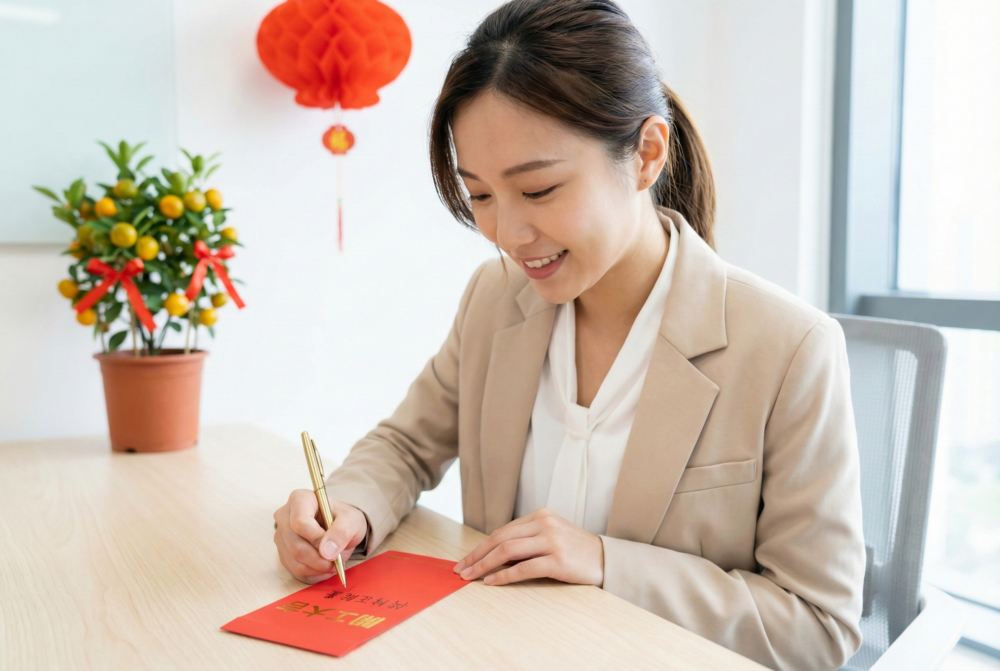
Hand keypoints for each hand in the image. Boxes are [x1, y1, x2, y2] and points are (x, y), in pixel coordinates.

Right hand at [273, 489, 367, 583]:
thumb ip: (342, 532)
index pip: (300, 522)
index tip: (332, 548)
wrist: (340, 527)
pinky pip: (293, 569)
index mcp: (300, 499)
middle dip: (318, 559)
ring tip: (332, 564)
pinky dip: (311, 573)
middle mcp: (285, 515)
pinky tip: (323, 568)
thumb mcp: (352, 520)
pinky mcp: (282, 552)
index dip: (316, 539)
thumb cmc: (344, 519)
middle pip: (295, 545)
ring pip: (293, 560)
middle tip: (336, 562)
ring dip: (315, 568)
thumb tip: (327, 552)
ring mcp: (281, 535)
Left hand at [453, 507, 603, 586]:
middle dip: (476, 555)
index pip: (502, 531)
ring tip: (470, 577)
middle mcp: (544, 524)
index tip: (465, 560)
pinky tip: (491, 582)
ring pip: (507, 551)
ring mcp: (551, 541)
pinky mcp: (557, 560)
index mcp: (540, 516)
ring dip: (484, 565)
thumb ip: (527, 540)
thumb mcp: (551, 536)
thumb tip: (494, 556)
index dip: (480, 546)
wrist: (606, 559)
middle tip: (460, 570)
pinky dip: (503, 576)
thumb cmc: (576, 551)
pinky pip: (523, 568)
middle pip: (500, 539)